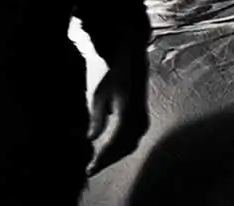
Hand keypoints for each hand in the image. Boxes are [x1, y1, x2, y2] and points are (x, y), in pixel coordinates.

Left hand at [86, 58, 148, 176]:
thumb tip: (91, 138)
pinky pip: (133, 140)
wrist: (132, 64)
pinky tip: (111, 151)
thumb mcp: (99, 96)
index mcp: (126, 112)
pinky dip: (121, 149)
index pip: (114, 143)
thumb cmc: (113, 78)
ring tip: (99, 162)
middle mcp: (138, 119)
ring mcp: (143, 120)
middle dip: (107, 160)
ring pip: (129, 146)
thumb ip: (97, 119)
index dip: (102, 158)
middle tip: (92, 169)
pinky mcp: (143, 120)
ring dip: (114, 156)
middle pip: (123, 148)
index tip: (90, 169)